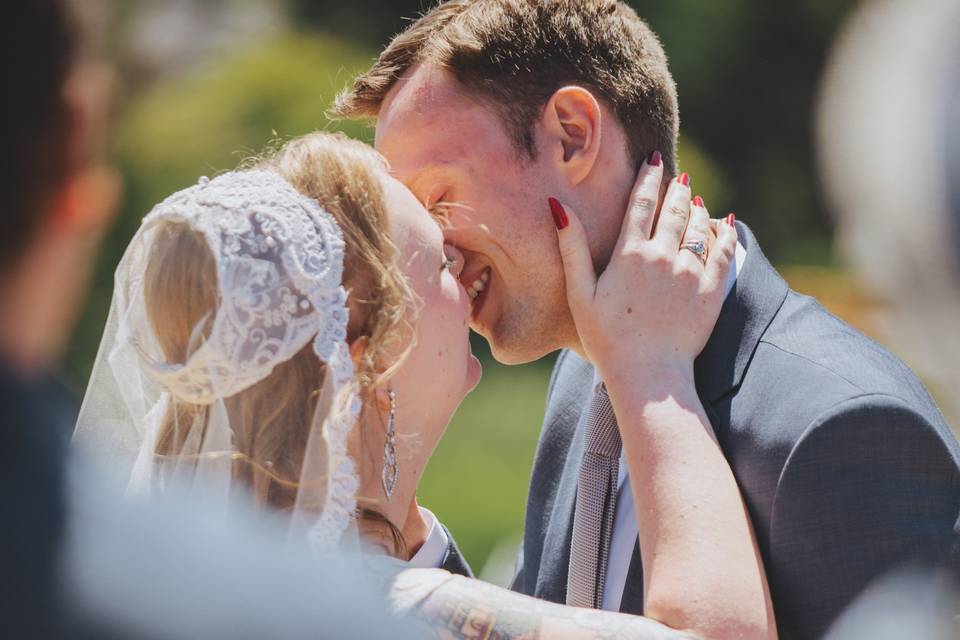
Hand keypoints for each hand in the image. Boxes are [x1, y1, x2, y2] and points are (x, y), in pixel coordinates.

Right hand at [550, 158, 736, 385]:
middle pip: (674, 210)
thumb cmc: (607, 339)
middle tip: (680, 176)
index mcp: (630, 255)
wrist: (649, 375)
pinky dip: (724, 234)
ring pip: (699, 226)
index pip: (640, 203)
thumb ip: (572, 248)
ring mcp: (691, 273)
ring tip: (696, 200)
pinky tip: (724, 224)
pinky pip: (723, 252)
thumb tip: (558, 208)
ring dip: (697, 208)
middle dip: (676, 189)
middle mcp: (663, 257)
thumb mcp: (580, 294)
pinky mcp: (712, 291)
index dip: (647, 178)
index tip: (652, 161)